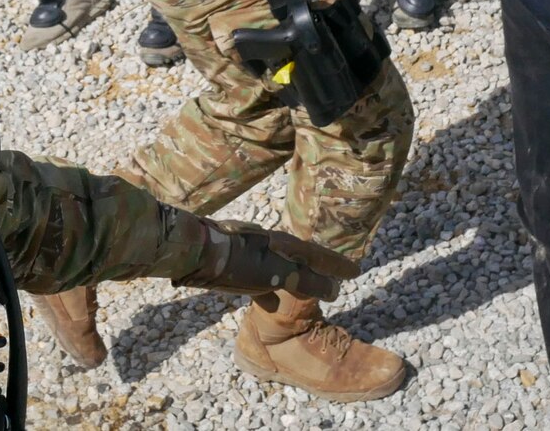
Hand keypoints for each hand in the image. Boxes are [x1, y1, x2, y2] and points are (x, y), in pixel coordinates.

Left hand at [177, 220, 360, 301]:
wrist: (194, 251)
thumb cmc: (237, 261)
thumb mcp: (276, 273)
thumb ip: (304, 281)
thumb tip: (333, 288)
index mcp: (285, 245)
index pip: (318, 255)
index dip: (337, 266)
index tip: (355, 272)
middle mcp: (272, 245)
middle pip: (302, 260)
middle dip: (318, 271)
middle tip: (335, 282)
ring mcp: (254, 253)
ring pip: (283, 269)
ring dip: (296, 280)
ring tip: (308, 295)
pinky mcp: (237, 263)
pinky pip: (263, 277)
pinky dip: (272, 289)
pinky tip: (269, 304)